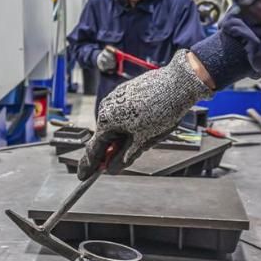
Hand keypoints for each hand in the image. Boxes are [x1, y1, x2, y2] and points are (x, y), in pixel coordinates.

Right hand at [77, 50, 213, 179]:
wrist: (177, 84)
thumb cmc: (161, 110)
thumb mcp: (143, 141)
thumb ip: (125, 157)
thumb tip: (112, 168)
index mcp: (106, 121)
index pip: (94, 149)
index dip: (89, 166)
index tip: (83, 176)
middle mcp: (106, 108)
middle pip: (105, 137)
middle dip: (114, 149)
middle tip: (126, 158)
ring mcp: (114, 98)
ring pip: (115, 125)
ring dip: (124, 136)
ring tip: (148, 133)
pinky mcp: (124, 92)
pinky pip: (122, 113)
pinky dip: (129, 123)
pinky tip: (147, 122)